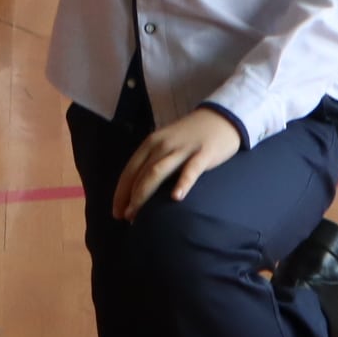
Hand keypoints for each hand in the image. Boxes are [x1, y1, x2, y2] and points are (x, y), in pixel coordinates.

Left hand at [110, 107, 243, 219]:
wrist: (221, 118)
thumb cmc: (191, 136)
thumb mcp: (166, 144)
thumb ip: (153, 161)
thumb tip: (138, 189)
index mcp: (151, 143)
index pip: (130, 170)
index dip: (120, 192)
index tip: (116, 212)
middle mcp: (162, 145)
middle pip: (141, 174)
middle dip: (131, 197)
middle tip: (126, 218)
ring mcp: (182, 149)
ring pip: (157, 172)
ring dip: (144, 194)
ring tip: (139, 215)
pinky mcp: (202, 154)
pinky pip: (191, 170)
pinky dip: (182, 183)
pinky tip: (176, 197)